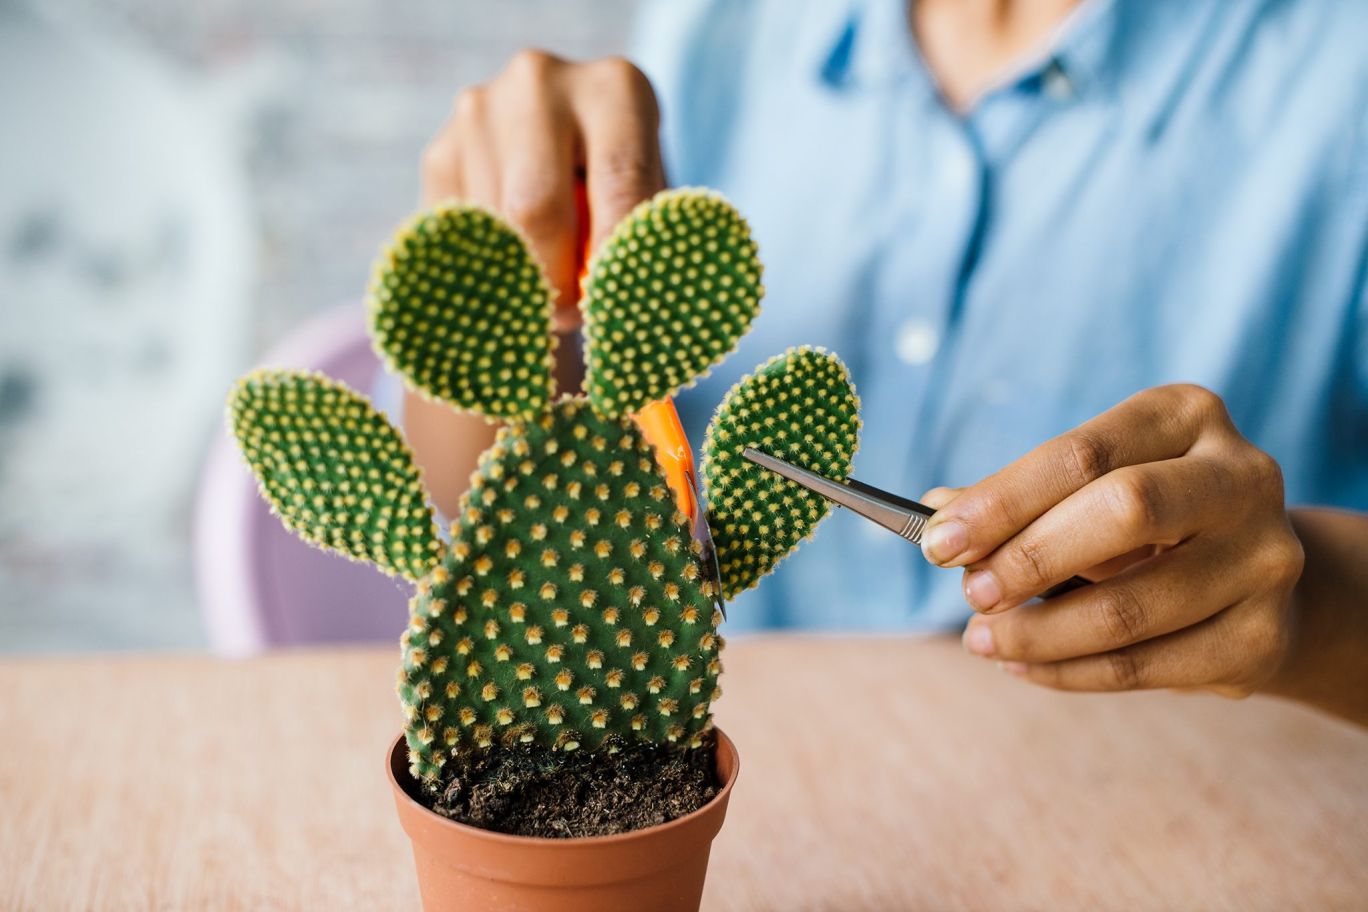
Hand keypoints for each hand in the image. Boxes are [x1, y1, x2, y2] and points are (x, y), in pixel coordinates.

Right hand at [420, 50, 666, 327]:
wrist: (564, 146)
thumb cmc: (623, 184)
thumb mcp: (648, 198)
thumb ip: (636, 237)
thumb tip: (620, 301)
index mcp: (615, 88)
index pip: (620, 180)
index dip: (616, 255)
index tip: (613, 305)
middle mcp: (541, 83)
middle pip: (537, 207)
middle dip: (556, 280)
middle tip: (572, 315)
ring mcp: (480, 112)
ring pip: (492, 231)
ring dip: (520, 279)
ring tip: (547, 285)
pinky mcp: (439, 152)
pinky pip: (456, 236)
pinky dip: (486, 268)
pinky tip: (511, 264)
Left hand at [920, 384, 1304, 696]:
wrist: (1254, 578)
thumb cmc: (1145, 520)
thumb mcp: (1087, 487)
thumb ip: (1018, 498)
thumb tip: (937, 514)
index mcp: (1186, 416)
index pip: (1083, 455)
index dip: (1003, 500)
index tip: (937, 540)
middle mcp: (1242, 477)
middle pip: (1125, 511)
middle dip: (1029, 558)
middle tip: (971, 593)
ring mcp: (1263, 560)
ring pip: (1130, 608)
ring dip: (1038, 633)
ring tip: (982, 639)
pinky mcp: (1261, 638)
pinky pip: (1145, 668)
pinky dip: (1069, 671)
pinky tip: (1023, 664)